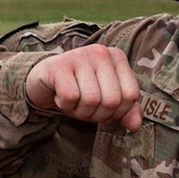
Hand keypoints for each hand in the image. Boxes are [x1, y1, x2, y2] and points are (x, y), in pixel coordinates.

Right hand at [25, 45, 141, 130]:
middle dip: (97, 114)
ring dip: (80, 111)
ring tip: (72, 102)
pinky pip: (71, 97)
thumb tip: (135, 125)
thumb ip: (125, 110)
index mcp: (117, 57)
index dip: (117, 112)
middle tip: (84, 108)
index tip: (102, 109)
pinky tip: (60, 97)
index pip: (131, 95)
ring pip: (91, 100)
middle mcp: (101, 52)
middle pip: (111, 100)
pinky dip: (65, 105)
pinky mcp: (59, 65)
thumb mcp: (105, 99)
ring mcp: (79, 56)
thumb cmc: (78, 89)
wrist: (43, 82)